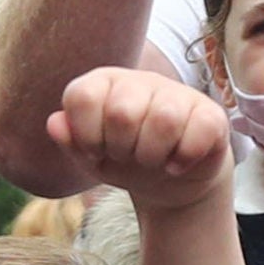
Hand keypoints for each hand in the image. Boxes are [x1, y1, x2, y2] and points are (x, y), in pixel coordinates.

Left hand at [48, 66, 233, 210]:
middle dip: (121, 150)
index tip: (97, 151)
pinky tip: (177, 164)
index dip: (86, 134)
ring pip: (163, 120)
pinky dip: (184, 159)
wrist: (170, 182)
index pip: (81, 96)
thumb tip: (54, 123)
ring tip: (153, 162)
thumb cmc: (126, 162)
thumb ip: (70, 140)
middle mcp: (140, 82)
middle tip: (128, 157)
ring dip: (153, 157)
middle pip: (122, 112)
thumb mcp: (92, 157)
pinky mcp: (209, 114)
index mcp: (105, 85)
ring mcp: (177, 94)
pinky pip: (197, 132)